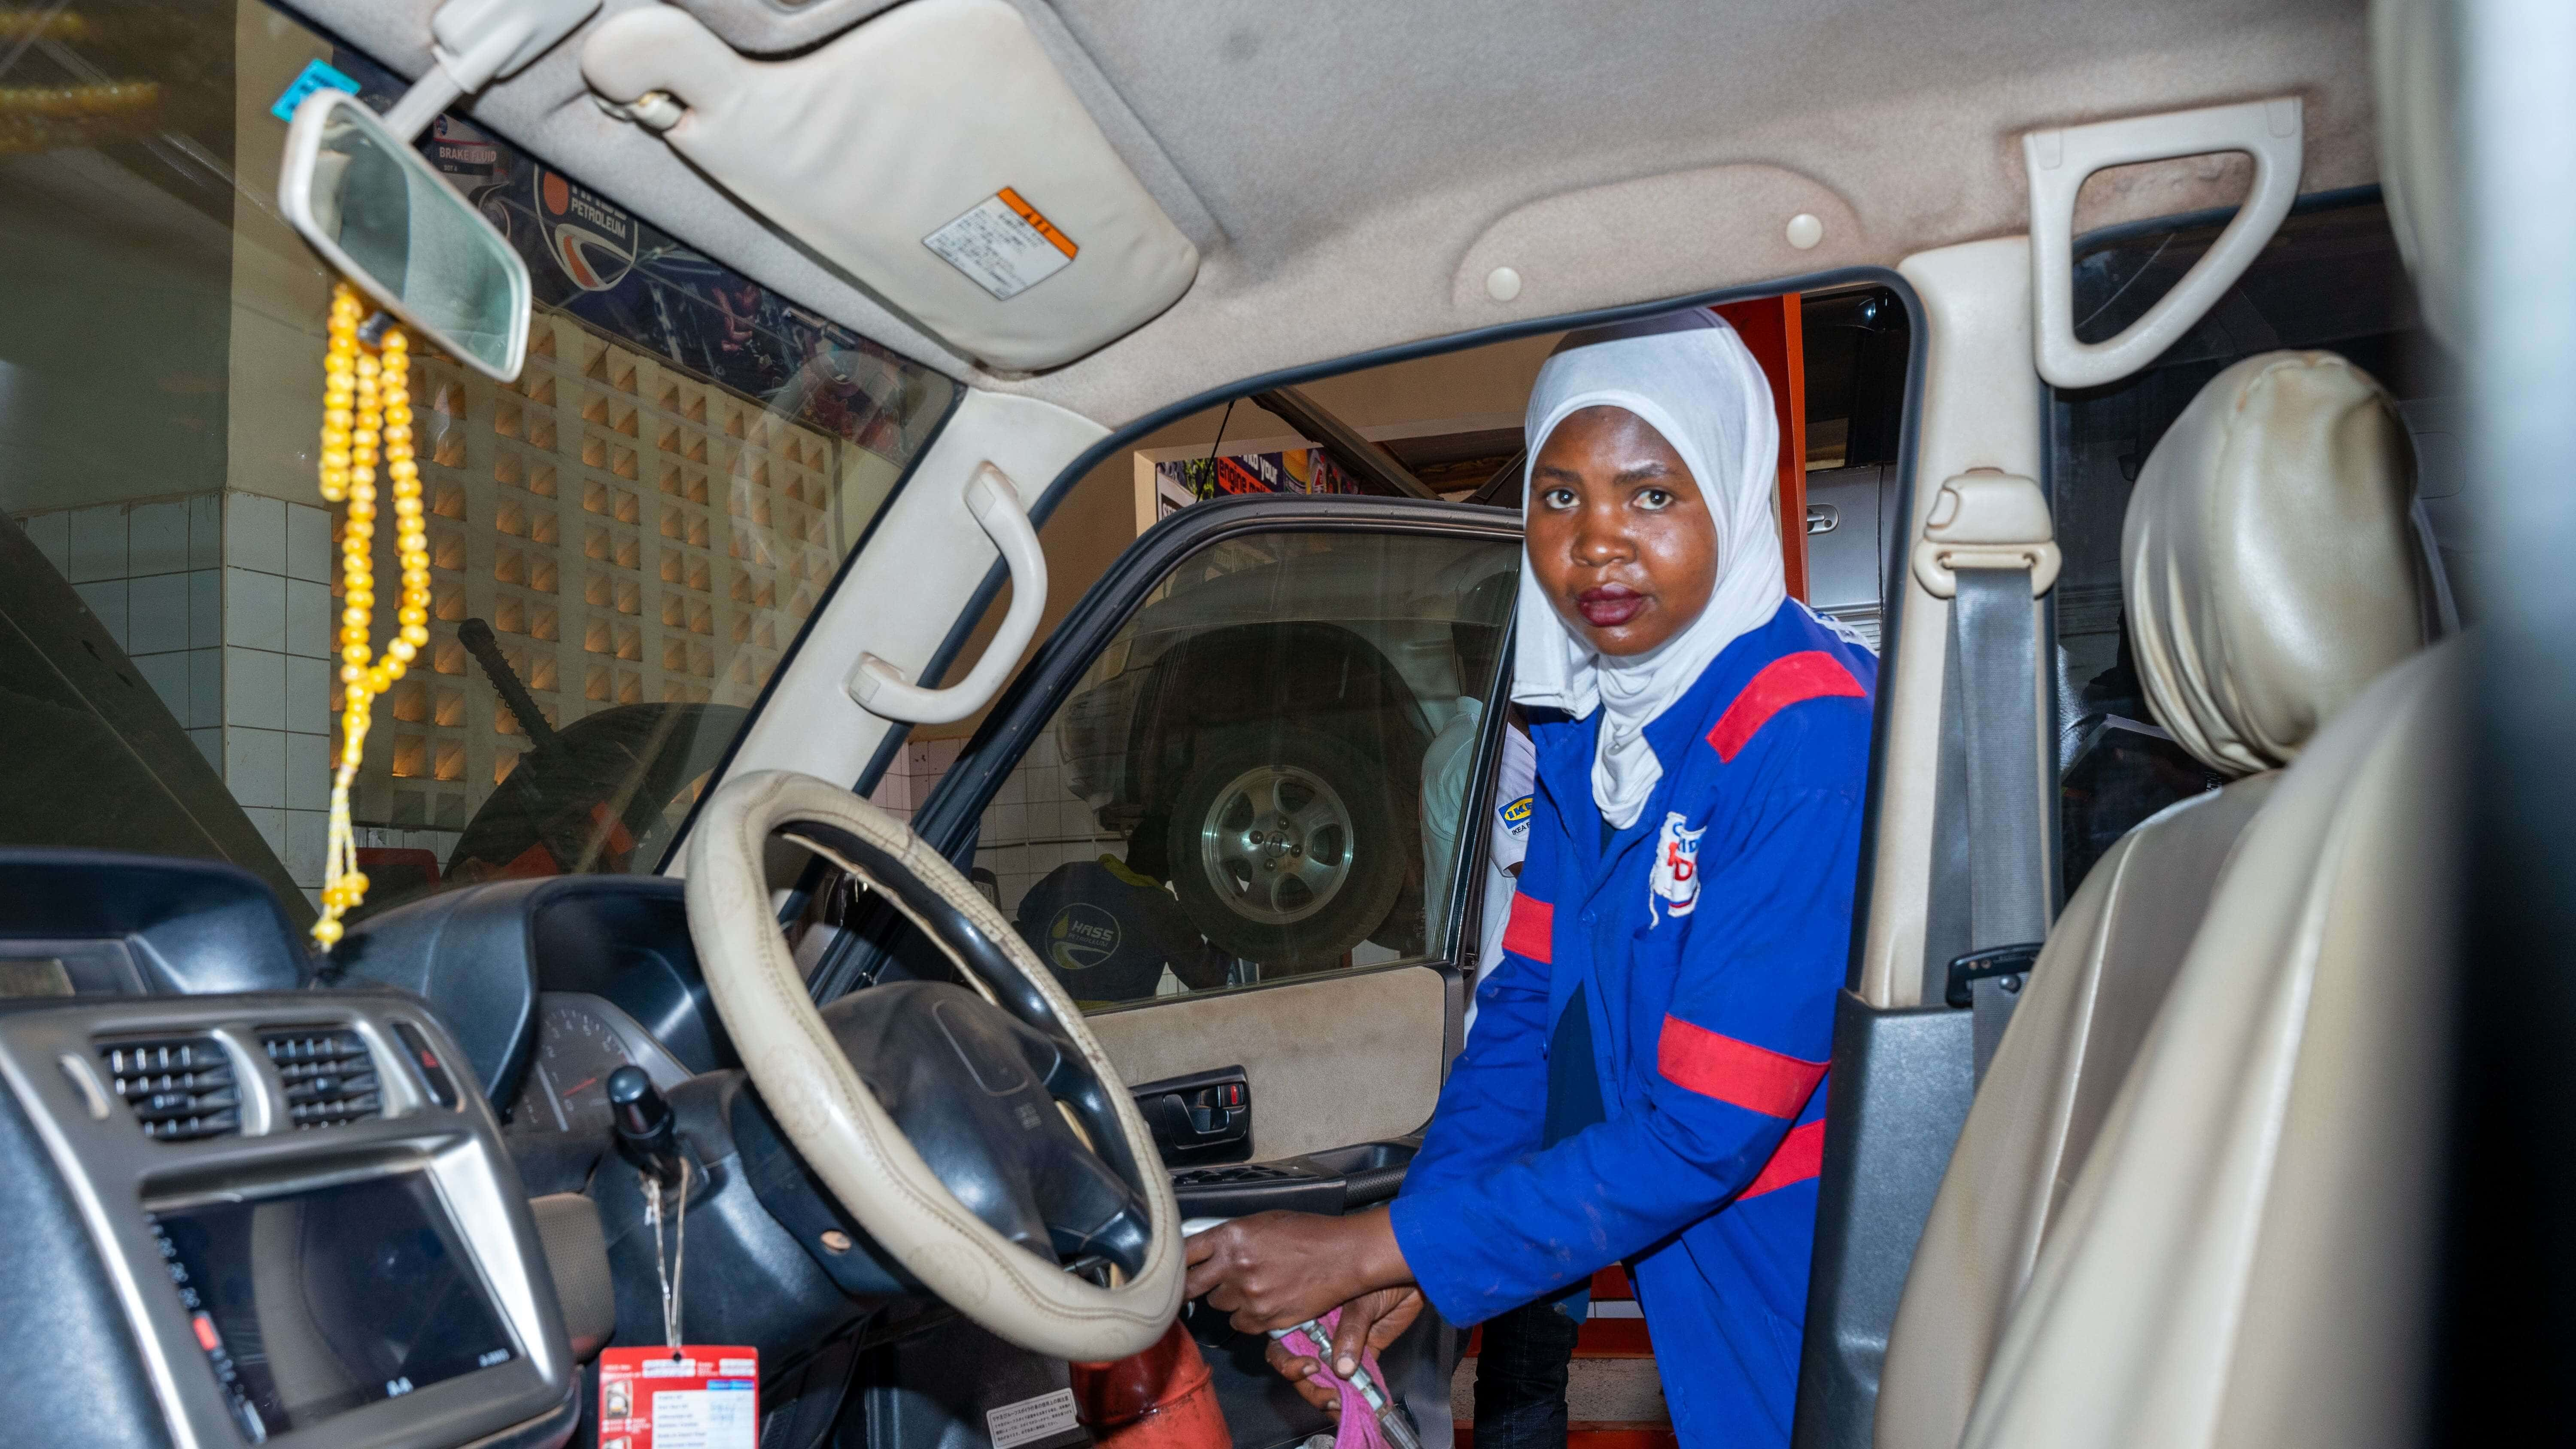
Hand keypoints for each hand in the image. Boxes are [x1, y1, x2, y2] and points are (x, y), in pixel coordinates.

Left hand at [1184, 1210, 1410, 1337]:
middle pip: (1191, 1286)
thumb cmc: (1307, 1233)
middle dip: (1193, 1287)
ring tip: (1251, 1286)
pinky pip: (1240, 1323)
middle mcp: (1235, 1267)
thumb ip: (1231, 1237)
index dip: (1175, 1263)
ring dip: (1228, 1298)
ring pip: (1219, 1306)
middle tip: (1198, 1286)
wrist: (1343, 1256)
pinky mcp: (1264, 1319)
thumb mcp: (1263, 1222)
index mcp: (1232, 1236)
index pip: (1185, 1253)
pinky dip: (1247, 1316)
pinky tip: (1263, 1302)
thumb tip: (1204, 1250)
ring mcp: (1249, 1296)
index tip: (1170, 1269)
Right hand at [1261, 1286, 1424, 1412]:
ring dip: (1328, 1396)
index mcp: (1306, 1313)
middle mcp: (1318, 1332)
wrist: (1414, 1274)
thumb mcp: (1361, 1299)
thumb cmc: (1383, 1275)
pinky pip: (1351, 1382)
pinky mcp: (1363, 1356)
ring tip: (1341, 1405)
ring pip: (1324, 1379)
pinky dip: (1351, 1397)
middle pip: (1301, 1367)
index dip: (1288, 1361)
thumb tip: (1341, 1368)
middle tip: (1330, 1396)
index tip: (1309, 1368)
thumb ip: (1349, 1330)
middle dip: (1310, 1387)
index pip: (1283, 1343)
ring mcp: (1339, 1346)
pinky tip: (1352, 1408)